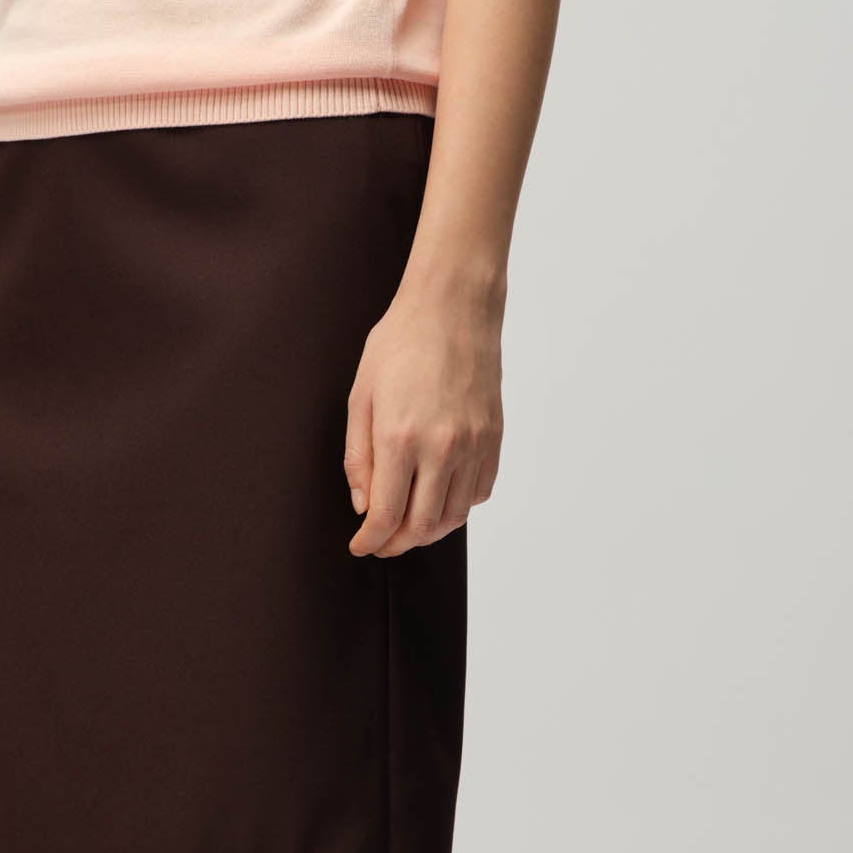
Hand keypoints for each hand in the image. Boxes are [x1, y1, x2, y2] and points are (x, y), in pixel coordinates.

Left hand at [345, 279, 503, 558]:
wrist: (454, 306)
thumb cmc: (401, 343)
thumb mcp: (361, 397)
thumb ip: (358, 457)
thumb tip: (364, 505)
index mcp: (401, 438)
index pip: (387, 516)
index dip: (371, 541)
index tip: (360, 546)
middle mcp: (442, 448)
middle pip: (422, 526)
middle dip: (396, 543)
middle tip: (380, 542)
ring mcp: (474, 445)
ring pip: (454, 516)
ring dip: (427, 530)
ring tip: (407, 526)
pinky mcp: (494, 439)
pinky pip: (478, 493)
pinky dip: (457, 507)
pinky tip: (439, 498)